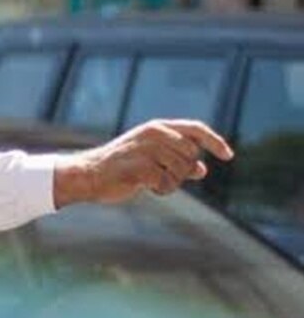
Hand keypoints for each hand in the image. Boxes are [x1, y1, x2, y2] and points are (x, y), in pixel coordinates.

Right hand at [53, 119, 234, 207]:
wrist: (89, 174)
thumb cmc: (121, 167)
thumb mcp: (151, 158)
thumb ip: (177, 160)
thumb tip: (203, 169)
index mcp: (157, 127)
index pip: (196, 130)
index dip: (215, 142)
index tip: (229, 156)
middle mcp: (154, 134)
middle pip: (191, 156)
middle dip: (184, 171)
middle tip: (163, 176)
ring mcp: (147, 149)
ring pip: (182, 171)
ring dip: (172, 182)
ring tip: (152, 182)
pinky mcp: (141, 166)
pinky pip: (167, 183)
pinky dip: (161, 190)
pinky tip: (146, 188)